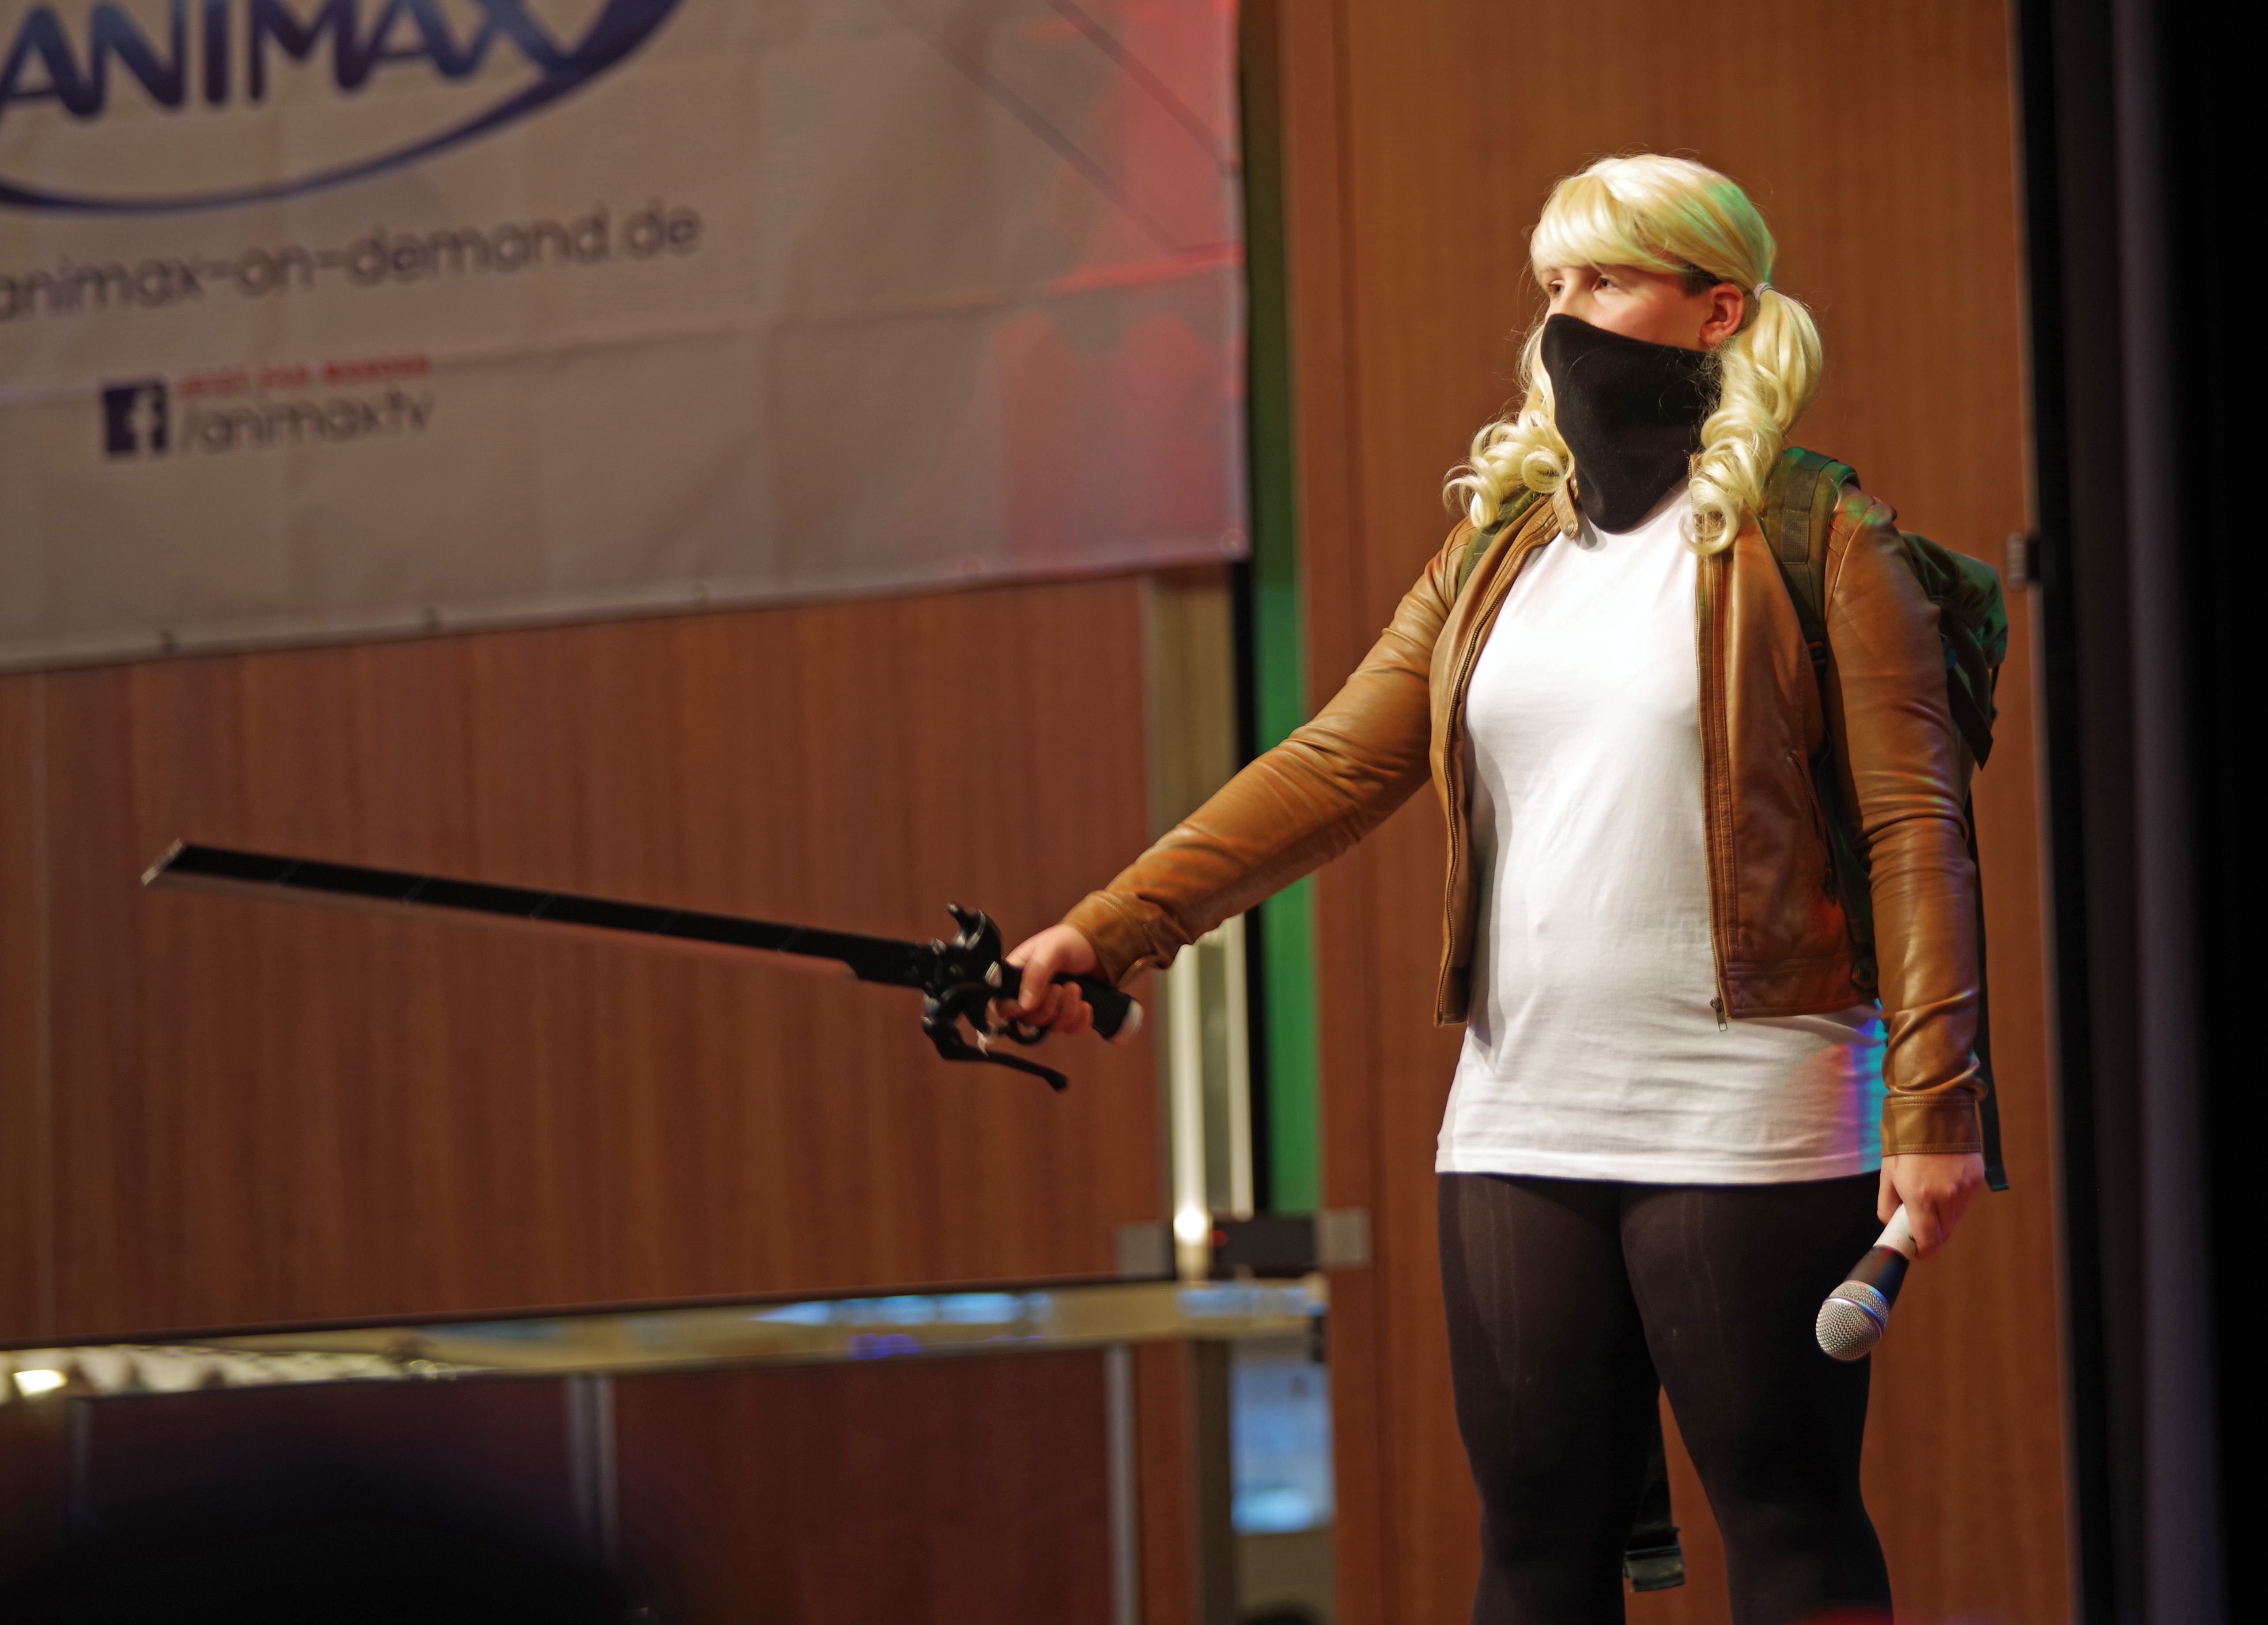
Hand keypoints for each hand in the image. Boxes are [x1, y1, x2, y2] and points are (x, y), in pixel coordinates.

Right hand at [990, 924, 1105, 1040]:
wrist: (1096, 945)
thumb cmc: (1069, 942)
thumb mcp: (1051, 950)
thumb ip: (1036, 974)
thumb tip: (1025, 1004)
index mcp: (1016, 978)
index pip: (1003, 1007)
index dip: (1016, 1010)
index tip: (1032, 1001)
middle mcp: (1029, 996)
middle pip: (1029, 1020)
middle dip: (1050, 1007)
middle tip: (1061, 986)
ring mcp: (1049, 1007)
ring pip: (1052, 1027)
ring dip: (1068, 1011)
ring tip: (1076, 988)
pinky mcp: (1068, 1015)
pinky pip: (1071, 1030)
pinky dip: (1080, 1020)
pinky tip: (1086, 1004)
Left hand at [1878, 1152, 1985, 1257]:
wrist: (1934, 1112)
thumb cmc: (1905, 1143)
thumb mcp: (1887, 1175)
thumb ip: (1887, 1206)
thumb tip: (1892, 1225)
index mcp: (1921, 1198)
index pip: (1929, 1242)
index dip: (1922, 1251)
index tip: (1916, 1251)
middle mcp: (1947, 1197)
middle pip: (1944, 1233)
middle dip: (1931, 1233)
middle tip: (1918, 1221)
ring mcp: (1965, 1189)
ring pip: (1956, 1218)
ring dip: (1943, 1217)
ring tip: (1930, 1196)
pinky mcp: (1977, 1180)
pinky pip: (1965, 1202)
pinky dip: (1955, 1201)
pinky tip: (1943, 1183)